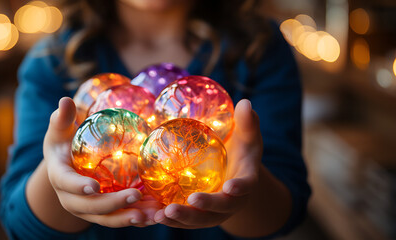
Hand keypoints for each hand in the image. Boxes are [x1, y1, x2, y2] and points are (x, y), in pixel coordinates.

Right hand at [43, 97, 159, 227]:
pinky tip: (156, 214)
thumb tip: (65, 100)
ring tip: (152, 214)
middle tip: (135, 196)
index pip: (67, 183)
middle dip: (112, 205)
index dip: (78, 186)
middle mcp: (71, 199)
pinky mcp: (103, 214)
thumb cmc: (64, 142)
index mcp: (59, 178)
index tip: (93, 186)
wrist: (66, 166)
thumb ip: (62, 117)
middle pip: (90, 207)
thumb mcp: (60, 129)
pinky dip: (138, 218)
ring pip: (107, 218)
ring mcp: (87, 210)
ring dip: (129, 218)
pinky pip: (120, 218)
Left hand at [153, 99, 262, 227]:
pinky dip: (165, 218)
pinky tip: (147, 215)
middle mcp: (229, 202)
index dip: (239, 188)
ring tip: (161, 215)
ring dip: (180, 219)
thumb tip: (246, 103)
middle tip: (191, 202)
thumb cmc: (240, 150)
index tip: (230, 187)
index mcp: (244, 182)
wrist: (230, 172)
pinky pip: (180, 218)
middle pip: (219, 210)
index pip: (245, 186)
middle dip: (205, 208)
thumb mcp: (246, 135)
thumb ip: (247, 122)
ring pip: (197, 220)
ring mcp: (211, 212)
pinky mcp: (194, 214)